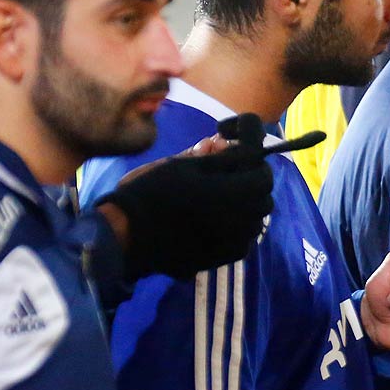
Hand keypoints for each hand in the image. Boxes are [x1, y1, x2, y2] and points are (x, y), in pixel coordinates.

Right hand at [98, 113, 274, 279]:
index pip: (261, 163)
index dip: (249, 141)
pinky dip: (235, 221)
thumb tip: (230, 146)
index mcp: (237, 192)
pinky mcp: (226, 257)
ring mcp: (237, 241)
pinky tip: (212, 215)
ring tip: (215, 189)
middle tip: (220, 161)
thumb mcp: (184, 164)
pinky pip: (243, 235)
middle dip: (246, 171)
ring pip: (255, 213)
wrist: (128, 236)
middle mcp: (244, 219)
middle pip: (262, 189)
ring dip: (243, 197)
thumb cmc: (152, 192)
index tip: (226, 133)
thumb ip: (217, 155)